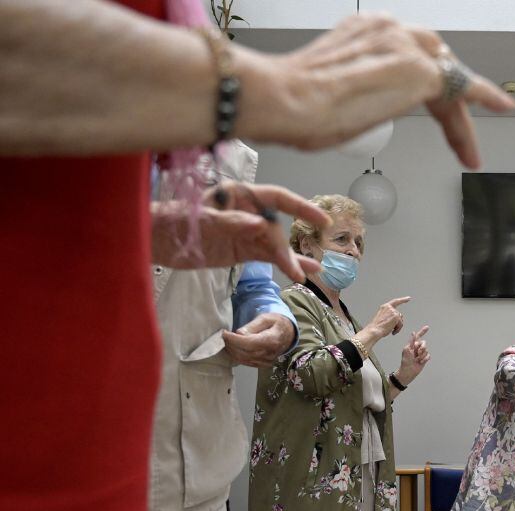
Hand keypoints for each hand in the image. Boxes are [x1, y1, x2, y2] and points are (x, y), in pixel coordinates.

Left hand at [151, 183, 326, 281]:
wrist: (154, 241)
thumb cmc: (173, 222)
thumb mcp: (200, 221)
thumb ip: (231, 222)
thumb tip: (260, 225)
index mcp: (238, 194)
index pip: (277, 197)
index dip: (301, 208)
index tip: (322, 221)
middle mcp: (247, 210)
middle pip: (277, 227)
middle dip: (286, 248)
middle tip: (294, 269)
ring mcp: (246, 231)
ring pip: (276, 244)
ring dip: (292, 259)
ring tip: (310, 274)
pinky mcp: (242, 249)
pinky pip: (268, 256)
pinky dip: (284, 264)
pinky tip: (303, 273)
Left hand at [223, 313, 295, 366]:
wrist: (288, 333)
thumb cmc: (276, 323)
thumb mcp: (266, 318)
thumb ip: (252, 326)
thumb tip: (239, 333)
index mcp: (272, 340)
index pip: (249, 343)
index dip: (234, 339)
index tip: (224, 333)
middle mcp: (270, 353)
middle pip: (244, 353)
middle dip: (231, 344)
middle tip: (224, 336)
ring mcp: (267, 361)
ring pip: (243, 359)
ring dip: (232, 351)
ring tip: (227, 341)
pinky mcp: (263, 365)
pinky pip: (246, 362)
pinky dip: (236, 356)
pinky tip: (233, 348)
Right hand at [244, 14, 514, 167]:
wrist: (284, 100)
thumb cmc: (293, 104)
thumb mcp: (328, 90)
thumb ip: (353, 91)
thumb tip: (355, 107)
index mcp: (362, 31)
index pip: (405, 52)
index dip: (423, 81)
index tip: (430, 96)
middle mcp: (387, 29)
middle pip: (433, 61)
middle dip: (445, 98)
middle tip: (455, 130)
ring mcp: (405, 46)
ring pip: (448, 78)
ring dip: (458, 114)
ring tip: (467, 148)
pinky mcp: (420, 71)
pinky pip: (465, 85)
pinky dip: (486, 96)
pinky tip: (502, 107)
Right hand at [356, 297, 410, 346]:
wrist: (374, 330)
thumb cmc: (377, 327)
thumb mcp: (383, 318)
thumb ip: (391, 315)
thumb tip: (400, 317)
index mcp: (385, 307)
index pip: (396, 301)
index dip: (403, 300)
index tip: (408, 298)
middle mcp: (389, 308)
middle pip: (399, 315)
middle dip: (398, 322)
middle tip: (393, 329)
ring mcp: (393, 311)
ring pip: (400, 320)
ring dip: (397, 326)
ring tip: (391, 330)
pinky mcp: (396, 316)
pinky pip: (401, 324)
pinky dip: (398, 329)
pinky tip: (393, 332)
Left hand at [396, 325, 430, 384]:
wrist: (408, 371)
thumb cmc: (405, 361)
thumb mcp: (407, 349)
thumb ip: (412, 341)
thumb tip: (413, 332)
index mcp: (412, 345)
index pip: (418, 336)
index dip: (423, 331)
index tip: (427, 327)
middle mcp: (417, 348)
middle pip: (424, 343)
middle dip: (422, 347)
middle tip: (418, 353)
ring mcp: (421, 353)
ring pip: (426, 350)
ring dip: (422, 355)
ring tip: (417, 359)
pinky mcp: (424, 358)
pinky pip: (428, 356)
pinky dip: (425, 359)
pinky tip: (420, 362)